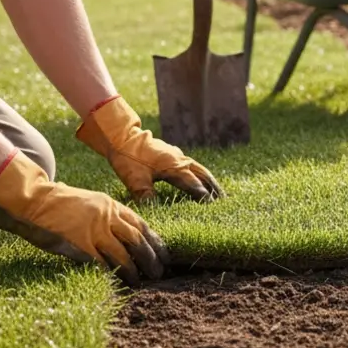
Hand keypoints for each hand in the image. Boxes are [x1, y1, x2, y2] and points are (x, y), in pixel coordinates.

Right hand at [0, 150, 169, 285]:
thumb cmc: (59, 204)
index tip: (164, 254)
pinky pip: (101, 261)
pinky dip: (112, 272)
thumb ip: (105, 217)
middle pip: (137, 239)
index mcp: (111, 205)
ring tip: (141, 281)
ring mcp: (94, 229)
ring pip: (123, 252)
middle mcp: (107, 216)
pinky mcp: (79, 242)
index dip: (154, 241)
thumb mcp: (89, 204)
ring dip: (134, 269)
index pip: (141, 224)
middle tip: (159, 271)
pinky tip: (119, 281)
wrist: (34, 198)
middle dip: (151, 257)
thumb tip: (121, 234)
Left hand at [75, 95, 224, 203]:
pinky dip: (201, 174)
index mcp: (173, 167)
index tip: (212, 207)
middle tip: (225, 200)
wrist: (122, 136)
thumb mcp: (134, 179)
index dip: (203, 196)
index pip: (193, 184)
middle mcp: (180, 161)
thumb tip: (153, 211)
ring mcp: (178, 156)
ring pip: (200, 169)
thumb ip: (145, 195)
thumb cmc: (128, 158)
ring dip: (211, 180)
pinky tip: (201, 179)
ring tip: (219, 192)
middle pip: (203, 175)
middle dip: (214, 188)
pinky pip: (193, 165)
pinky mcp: (174, 154)